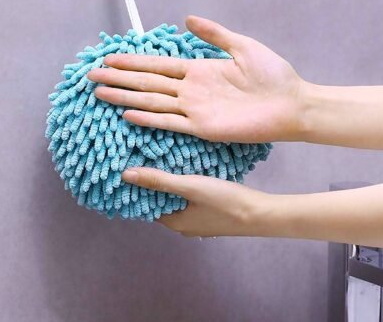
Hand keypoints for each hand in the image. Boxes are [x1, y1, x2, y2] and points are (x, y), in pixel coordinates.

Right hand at [88, 16, 304, 142]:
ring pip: (152, 101)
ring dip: (126, 97)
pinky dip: (149, 119)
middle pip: (147, 82)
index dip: (133, 62)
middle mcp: (189, 90)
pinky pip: (170, 122)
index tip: (110, 58)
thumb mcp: (242, 46)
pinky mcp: (202, 128)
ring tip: (102, 93)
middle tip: (92, 75)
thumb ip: (214, 34)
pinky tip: (128, 114)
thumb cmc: (271, 74)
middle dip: (120, 79)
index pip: (157, 65)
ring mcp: (193, 110)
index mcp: (197, 70)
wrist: (290, 102)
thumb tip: (187, 19)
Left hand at [122, 168, 272, 236]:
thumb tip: (126, 175)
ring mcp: (198, 222)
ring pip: (177, 200)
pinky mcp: (210, 215)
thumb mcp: (189, 187)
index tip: (133, 167)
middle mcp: (184, 225)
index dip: (139, 187)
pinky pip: (190, 200)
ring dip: (171, 184)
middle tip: (149, 159)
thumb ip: (159, 181)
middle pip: (162, 202)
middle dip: (156, 183)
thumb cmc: (224, 201)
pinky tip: (189, 172)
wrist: (259, 213)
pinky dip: (185, 187)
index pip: (147, 204)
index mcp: (174, 222)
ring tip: (166, 161)